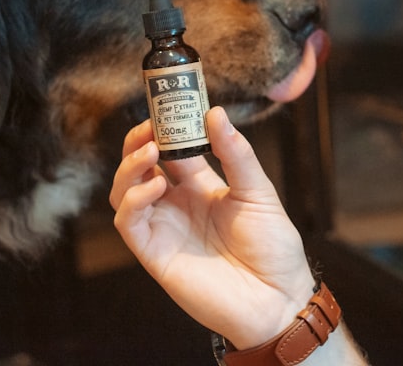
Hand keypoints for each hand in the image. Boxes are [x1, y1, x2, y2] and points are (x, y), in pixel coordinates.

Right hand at [109, 106, 316, 348]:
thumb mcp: (259, 191)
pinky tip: (154, 186)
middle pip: (141, 167)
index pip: (172, 150)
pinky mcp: (155, 254)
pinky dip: (133, 200)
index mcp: (201, 187)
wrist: (278, 298)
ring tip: (149, 151)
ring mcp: (164, 228)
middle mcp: (177, 205)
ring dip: (129, 167)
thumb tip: (216, 113)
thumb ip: (236, 154)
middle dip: (138, 142)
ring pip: (124, 192)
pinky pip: (128, 223)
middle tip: (148, 125)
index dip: (164, 126)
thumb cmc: (273, 247)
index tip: (165, 104)